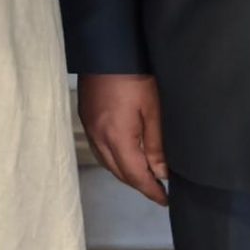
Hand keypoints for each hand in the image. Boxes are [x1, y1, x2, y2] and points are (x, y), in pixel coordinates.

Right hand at [77, 69, 169, 205]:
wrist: (106, 49)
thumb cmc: (135, 76)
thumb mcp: (154, 110)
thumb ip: (156, 145)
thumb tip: (161, 173)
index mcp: (117, 138)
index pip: (135, 175)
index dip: (150, 190)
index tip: (165, 200)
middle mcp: (99, 138)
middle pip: (119, 172)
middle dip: (138, 184)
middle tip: (158, 189)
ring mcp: (89, 129)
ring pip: (107, 163)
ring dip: (125, 173)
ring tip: (144, 175)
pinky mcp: (85, 118)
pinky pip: (99, 150)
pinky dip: (112, 159)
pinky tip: (124, 155)